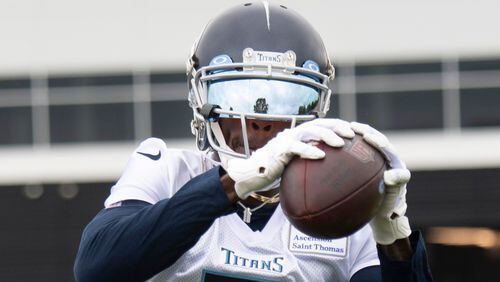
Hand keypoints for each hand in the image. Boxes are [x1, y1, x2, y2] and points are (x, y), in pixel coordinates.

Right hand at [227, 119, 354, 198]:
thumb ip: (311, 166)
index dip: (339, 125)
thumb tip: (334, 179)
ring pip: (309, 131)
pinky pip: (296, 148)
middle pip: (320, 123)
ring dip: (326, 135)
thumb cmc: (276, 173)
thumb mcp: (297, 167)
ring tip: (340, 143)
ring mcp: (286, 139)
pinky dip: (309, 150)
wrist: (252, 174)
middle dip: (337, 126)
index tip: (356, 131)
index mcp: (301, 135)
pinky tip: (321, 156)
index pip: (323, 125)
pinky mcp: (279, 149)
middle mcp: (295, 133)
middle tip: (353, 134)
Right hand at [350, 122, 411, 244]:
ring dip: (356, 135)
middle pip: (376, 139)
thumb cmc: (388, 210)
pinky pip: (356, 152)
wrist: (383, 217)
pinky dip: (348, 147)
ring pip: (365, 143)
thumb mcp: (391, 201)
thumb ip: (396, 186)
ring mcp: (375, 162)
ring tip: (342, 130)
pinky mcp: (366, 165)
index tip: (366, 136)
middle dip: (364, 130)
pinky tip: (333, 145)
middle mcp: (386, 160)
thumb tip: (391, 175)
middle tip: (351, 126)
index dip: (377, 140)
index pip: (387, 148)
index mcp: (395, 165)